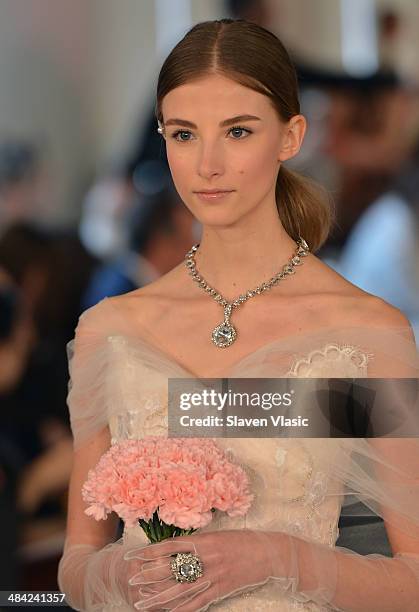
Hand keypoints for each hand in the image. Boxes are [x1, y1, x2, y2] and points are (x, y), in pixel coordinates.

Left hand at [124, 529, 275, 610]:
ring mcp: (214, 576)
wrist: (268, 553)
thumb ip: (197, 542)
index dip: (151, 551)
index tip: (134, 554)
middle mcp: (206, 558)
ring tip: (142, 603)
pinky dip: (183, 610)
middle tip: (131, 580)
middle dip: (150, 575)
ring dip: (160, 597)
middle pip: (172, 569)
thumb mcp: (217, 535)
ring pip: (182, 589)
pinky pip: (198, 602)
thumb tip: (175, 546)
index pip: (171, 546)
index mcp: (204, 540)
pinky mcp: (221, 589)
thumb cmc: (242, 541)